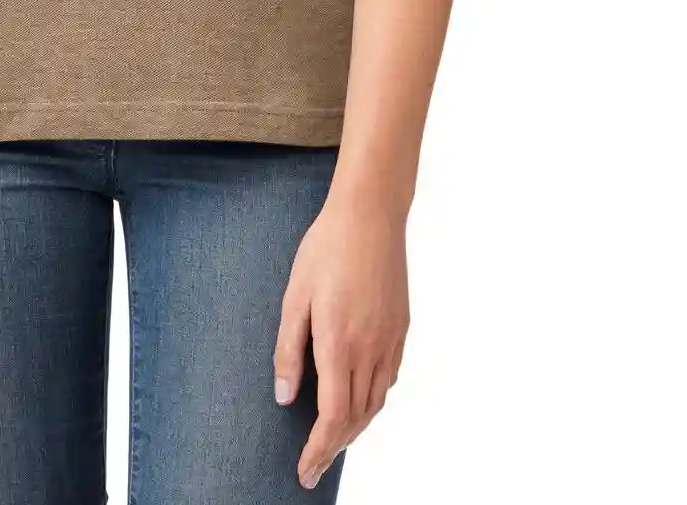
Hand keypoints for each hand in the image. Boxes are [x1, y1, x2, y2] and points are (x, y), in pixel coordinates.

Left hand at [273, 191, 409, 488]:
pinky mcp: (401, 329)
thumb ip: (289, 349)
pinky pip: (389, 379)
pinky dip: (373, 401)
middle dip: (334, 448)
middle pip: (355, 419)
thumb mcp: (295, 296)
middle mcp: (370, 350)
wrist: (370, 214)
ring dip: (355, 429)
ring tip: (333, 441)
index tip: (305, 472)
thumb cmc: (326, 249)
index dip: (319, 451)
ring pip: (376, 403)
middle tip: (313, 466)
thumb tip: (284, 397)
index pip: (332, 417)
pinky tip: (359, 400)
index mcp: (339, 344)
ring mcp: (390, 340)